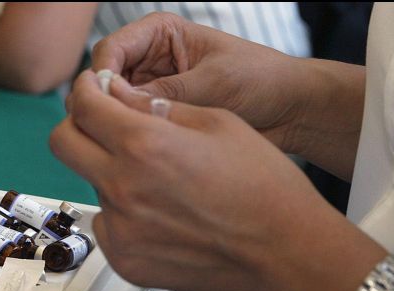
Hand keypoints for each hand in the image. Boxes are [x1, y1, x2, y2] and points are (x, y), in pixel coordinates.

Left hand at [51, 71, 384, 290]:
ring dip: (112, 175)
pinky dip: (124, 216)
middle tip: (103, 127)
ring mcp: (120, 230)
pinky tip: (162, 218)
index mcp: (144, 145)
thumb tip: (118, 96)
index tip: (92, 90)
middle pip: (63, 144)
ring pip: (91, 186)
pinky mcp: (124, 261)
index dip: (85, 89)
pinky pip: (106, 226)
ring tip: (159, 185)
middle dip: (78, 126)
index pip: (83, 105)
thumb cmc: (263, 188)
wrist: (284, 252)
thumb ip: (157, 107)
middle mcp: (123, 188)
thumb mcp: (216, 123)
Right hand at [90, 13, 365, 178]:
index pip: (110, 50)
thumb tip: (118, 104)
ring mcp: (152, 92)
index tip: (105, 102)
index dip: (102, 76)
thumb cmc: (262, 80)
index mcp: (160, 34)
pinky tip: (141, 152)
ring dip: (119, 123)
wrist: (291, 110)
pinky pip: (133, 128)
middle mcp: (150, 61)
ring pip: (115, 108)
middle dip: (105, 103)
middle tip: (111, 130)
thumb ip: (164, 93)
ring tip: (130, 144)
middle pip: (106, 81)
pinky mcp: (160, 118)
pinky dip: (133, 138)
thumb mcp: (212, 83)